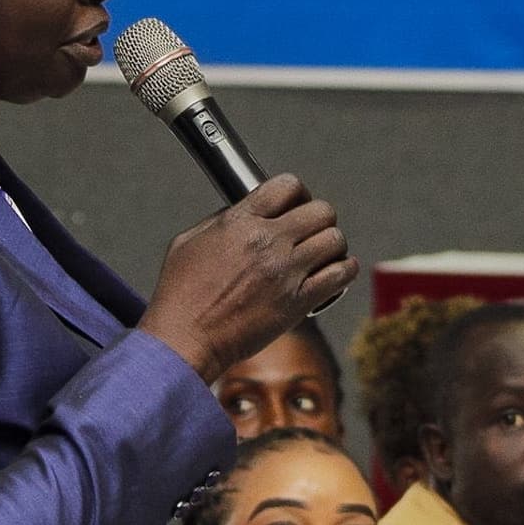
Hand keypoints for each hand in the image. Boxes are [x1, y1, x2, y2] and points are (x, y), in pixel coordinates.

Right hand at [140, 175, 357, 383]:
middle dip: (319, 219)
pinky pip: (341, 274)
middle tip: (310, 234)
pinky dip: (343, 272)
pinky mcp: (299, 302)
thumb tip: (245, 213)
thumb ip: (220, 221)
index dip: (296, 193)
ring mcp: (286, 271)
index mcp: (240, 222)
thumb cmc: (180, 295)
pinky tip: (333, 275)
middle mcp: (267, 242)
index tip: (295, 206)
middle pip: (321, 210)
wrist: (185, 339)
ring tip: (321, 257)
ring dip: (332, 247)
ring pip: (335, 240)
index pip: (286, 186)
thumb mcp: (188, 242)